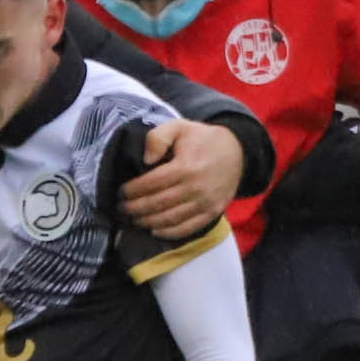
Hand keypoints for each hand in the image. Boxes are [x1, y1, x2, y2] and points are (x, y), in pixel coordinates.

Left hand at [121, 118, 243, 240]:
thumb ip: (158, 137)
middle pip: (157, 204)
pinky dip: (169, 233)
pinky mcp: (212, 212)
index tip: (121, 192)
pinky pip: (188, 228)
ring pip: (169, 219)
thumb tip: (146, 160)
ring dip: (147, 222)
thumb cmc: (202, 139)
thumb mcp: (179, 127)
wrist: (237, 151)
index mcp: (185, 166)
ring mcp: (205, 202)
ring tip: (134, 219)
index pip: (151, 184)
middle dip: (135, 208)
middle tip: (122, 208)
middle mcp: (195, 187)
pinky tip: (154, 230)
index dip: (132, 191)